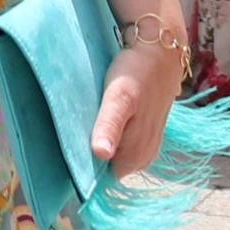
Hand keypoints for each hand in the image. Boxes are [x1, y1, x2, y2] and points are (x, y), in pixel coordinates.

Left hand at [89, 30, 184, 180]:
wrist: (160, 51)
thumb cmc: (136, 72)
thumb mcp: (118, 98)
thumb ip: (109, 127)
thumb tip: (101, 154)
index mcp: (135, 157)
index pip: (100, 177)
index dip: (83, 163)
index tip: (68, 144)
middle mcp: (143, 158)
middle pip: (105, 166)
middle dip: (89, 150)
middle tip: (77, 125)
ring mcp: (146, 147)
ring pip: (112, 152)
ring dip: (99, 139)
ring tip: (88, 117)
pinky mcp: (145, 134)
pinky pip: (120, 141)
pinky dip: (109, 131)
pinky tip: (102, 114)